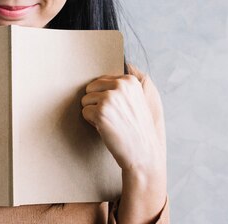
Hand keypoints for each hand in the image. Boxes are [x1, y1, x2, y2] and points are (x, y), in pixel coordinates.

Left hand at [81, 74, 167, 222]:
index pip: (102, 80)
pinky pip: (84, 112)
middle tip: (112, 116)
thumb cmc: (137, 128)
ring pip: (85, 99)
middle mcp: (120, 86)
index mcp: (130, 81)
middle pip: (91, 87)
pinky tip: (105, 128)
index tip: (117, 109)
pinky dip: (91, 122)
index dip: (105, 96)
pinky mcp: (100, 112)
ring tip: (110, 122)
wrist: (143, 153)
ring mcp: (110, 98)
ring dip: (93, 112)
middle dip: (96, 102)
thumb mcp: (137, 100)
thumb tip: (106, 74)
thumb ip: (123, 86)